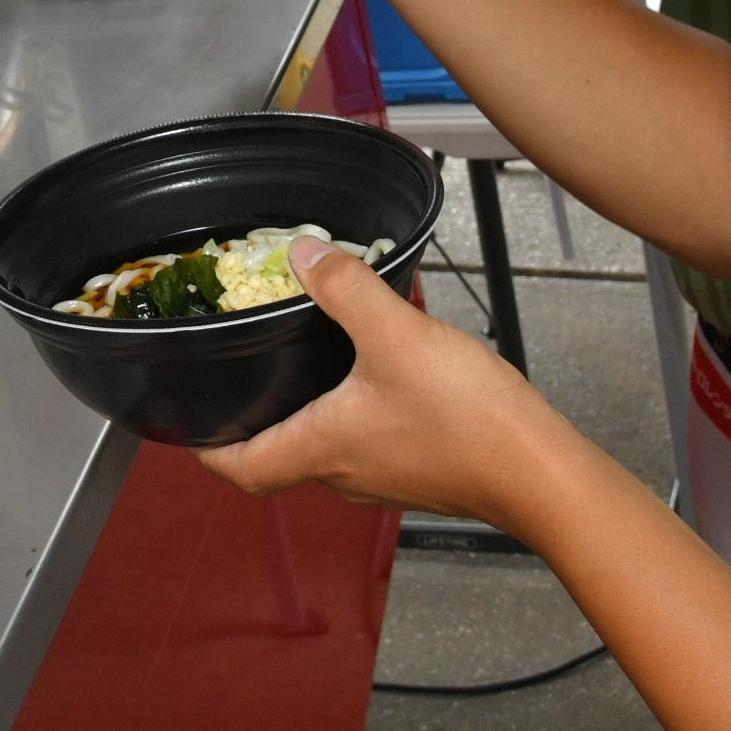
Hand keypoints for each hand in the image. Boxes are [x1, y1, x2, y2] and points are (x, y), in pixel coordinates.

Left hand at [202, 235, 568, 529]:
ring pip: (327, 447)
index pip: (243, 468)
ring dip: (310, 411)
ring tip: (309, 362)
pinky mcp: (420, 471)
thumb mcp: (398, 337)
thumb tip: (306, 255)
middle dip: (257, 420)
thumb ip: (347, 290)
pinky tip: (379, 372)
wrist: (542, 472)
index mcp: (323, 448)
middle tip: (245, 377)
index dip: (208, 449)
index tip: (188, 426)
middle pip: (280, 456)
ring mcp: (386, 476)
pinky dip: (358, 410)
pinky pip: (371, 441)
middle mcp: (347, 473)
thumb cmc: (471, 422)